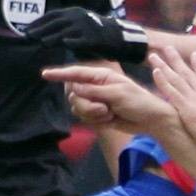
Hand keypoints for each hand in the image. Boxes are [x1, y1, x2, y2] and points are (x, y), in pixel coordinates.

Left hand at [23, 7, 149, 64]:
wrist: (117, 37)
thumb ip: (61, 29)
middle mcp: (78, 17)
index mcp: (73, 13)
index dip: (38, 22)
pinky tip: (64, 44)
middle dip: (40, 29)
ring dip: (52, 37)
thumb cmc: (93, 34)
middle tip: (28, 36)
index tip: (26, 29)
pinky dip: (72, 41)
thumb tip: (41, 35)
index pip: (51, 16)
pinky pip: (80, 40)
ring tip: (42, 42)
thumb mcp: (76, 26)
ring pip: (65, 32)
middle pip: (55, 23)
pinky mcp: (93, 38)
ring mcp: (86, 27)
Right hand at [44, 63, 171, 129]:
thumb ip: (95, 91)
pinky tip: (110, 120)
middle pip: (74, 96)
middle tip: (104, 110)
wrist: (150, 120)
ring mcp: (95, 101)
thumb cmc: (139, 101)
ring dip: (93, 115)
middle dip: (87, 106)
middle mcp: (95, 87)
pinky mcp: (96, 114)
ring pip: (78, 109)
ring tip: (110, 114)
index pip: (76, 73)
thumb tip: (75, 89)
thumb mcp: (118, 94)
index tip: (44, 74)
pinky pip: (85, 119)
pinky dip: (97, 122)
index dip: (60, 74)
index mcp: (101, 76)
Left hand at [150, 50, 195, 163]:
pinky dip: (163, 81)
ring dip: (164, 66)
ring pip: (176, 79)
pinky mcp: (188, 110)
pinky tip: (155, 72)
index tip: (193, 53)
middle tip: (167, 48)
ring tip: (154, 56)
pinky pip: (172, 93)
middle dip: (176, 59)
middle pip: (187, 73)